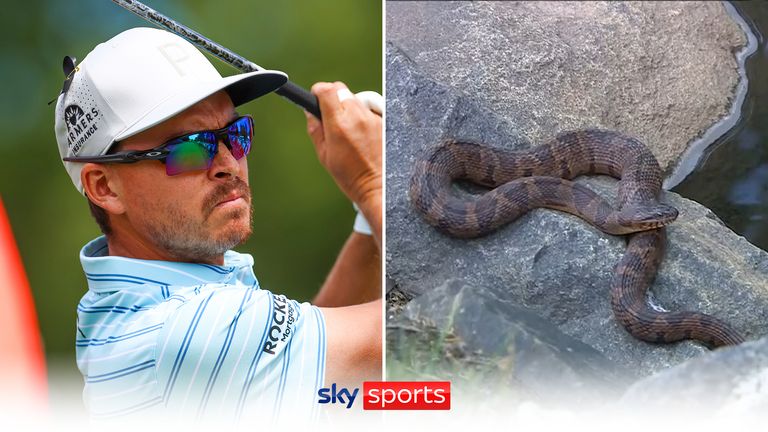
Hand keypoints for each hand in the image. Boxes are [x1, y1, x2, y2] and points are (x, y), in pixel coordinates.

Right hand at [305, 82, 381, 212]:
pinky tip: (361, 133)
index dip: (318, 91)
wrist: (379, 186)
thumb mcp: (324, 155)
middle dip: (332, 98)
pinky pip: (368, 109)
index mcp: (338, 125)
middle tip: (329, 114)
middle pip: (340, 90)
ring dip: (347, 106)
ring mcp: (372, 118)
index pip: (326, 90)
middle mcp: (357, 117)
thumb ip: (315, 129)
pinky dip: (362, 115)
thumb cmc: (351, 176)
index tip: (315, 97)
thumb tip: (310, 112)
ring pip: (355, 98)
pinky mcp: (383, 121)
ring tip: (347, 128)